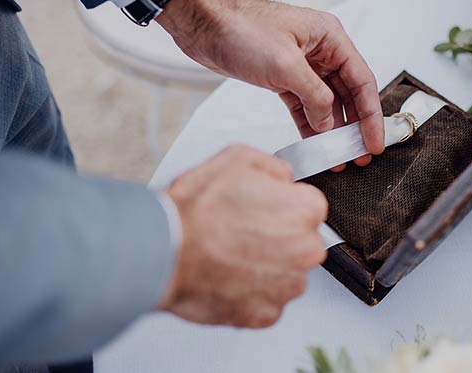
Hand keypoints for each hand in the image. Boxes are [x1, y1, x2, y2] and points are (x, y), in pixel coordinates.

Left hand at [156, 0, 384, 163]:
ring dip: (332, 129)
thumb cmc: (241, 28)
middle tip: (360, 155)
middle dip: (355, 126)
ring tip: (337, 156)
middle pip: (348, 94)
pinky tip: (314, 144)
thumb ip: (314, 97)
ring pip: (327, 102)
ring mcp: (302, 65)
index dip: (371, 114)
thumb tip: (328, 124)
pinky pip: (304, 105)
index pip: (362, 81)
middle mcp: (321, 51)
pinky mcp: (283, 77)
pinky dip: (310, 125)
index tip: (375, 141)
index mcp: (330, 38)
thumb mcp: (285, 65)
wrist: (203, 23)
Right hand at [158, 145, 326, 326]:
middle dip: (277, 236)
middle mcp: (305, 251)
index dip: (282, 204)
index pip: (308, 206)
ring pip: (286, 273)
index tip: (262, 207)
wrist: (163, 251)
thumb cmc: (196, 209)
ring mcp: (286, 286)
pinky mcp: (264, 313)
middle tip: (241, 230)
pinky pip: (266, 301)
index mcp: (305, 211)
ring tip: (230, 253)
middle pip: (301, 241)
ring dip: (265, 266)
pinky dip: (249, 292)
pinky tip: (227, 275)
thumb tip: (284, 177)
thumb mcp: (238, 158)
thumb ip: (275, 167)